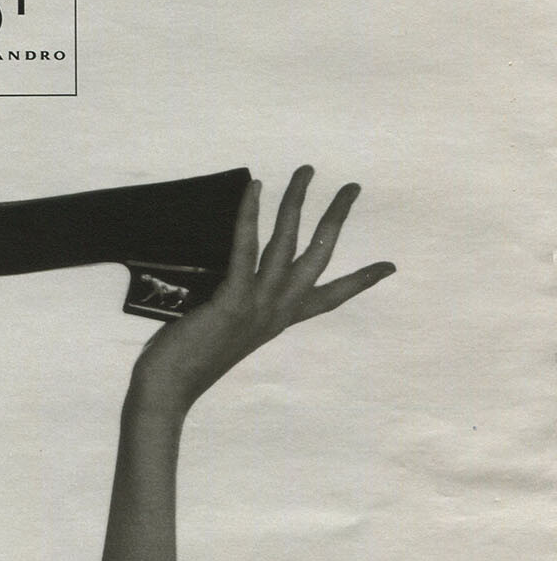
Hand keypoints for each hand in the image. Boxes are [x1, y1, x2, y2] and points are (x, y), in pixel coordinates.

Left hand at [130, 167, 395, 415]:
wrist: (170, 389)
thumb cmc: (191, 360)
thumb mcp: (231, 329)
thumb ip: (243, 304)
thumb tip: (238, 278)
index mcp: (279, 321)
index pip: (330, 299)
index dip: (361, 282)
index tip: (389, 265)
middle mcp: (277, 311)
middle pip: (319, 256)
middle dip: (337, 218)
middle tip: (353, 187)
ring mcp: (258, 305)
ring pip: (287, 243)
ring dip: (297, 202)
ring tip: (306, 171)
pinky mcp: (233, 301)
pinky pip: (245, 249)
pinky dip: (250, 215)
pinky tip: (256, 188)